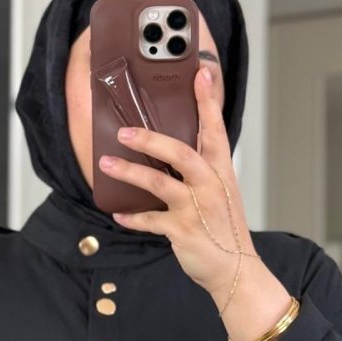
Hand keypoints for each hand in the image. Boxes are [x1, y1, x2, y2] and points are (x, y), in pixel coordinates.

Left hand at [97, 65, 256, 301]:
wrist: (235, 268)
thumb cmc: (223, 227)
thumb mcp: (220, 191)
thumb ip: (201, 168)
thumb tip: (170, 147)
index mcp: (220, 170)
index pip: (215, 128)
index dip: (207, 100)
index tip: (200, 73)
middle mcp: (210, 185)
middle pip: (180, 153)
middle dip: (150, 140)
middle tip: (124, 132)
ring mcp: (196, 208)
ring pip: (159, 183)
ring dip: (129, 172)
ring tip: (106, 163)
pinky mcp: (182, 231)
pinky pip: (150, 221)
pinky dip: (132, 217)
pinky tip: (117, 213)